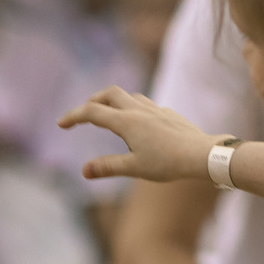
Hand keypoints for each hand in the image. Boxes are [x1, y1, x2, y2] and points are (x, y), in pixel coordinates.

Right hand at [60, 88, 217, 185]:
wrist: (201, 154)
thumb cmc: (168, 163)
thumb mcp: (134, 168)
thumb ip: (108, 167)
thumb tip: (84, 170)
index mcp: (126, 122)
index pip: (92, 112)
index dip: (73, 116)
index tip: (61, 124)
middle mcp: (138, 110)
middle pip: (109, 93)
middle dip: (92, 100)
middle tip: (83, 113)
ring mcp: (155, 109)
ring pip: (128, 95)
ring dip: (113, 101)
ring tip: (108, 115)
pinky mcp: (167, 114)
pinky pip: (145, 104)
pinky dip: (132, 108)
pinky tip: (137, 123)